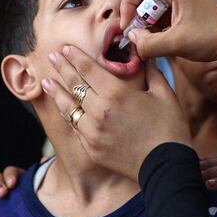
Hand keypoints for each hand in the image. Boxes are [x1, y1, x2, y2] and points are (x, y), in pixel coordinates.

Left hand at [42, 45, 191, 179]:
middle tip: (52, 56)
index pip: (88, 69)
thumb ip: (153, 73)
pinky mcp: (91, 148)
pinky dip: (67, 114)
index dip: (75, 56)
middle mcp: (99, 110)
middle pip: (74, 84)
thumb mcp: (165, 95)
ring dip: (56, 92)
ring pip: (68, 107)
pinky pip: (75, 127)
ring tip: (46, 81)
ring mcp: (92, 131)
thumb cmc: (169, 129)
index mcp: (116, 93)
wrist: (166, 167)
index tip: (66, 48)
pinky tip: (63, 108)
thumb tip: (147, 57)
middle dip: (62, 68)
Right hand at [120, 0, 216, 62]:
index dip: (127, 4)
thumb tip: (131, 39)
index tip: (128, 25)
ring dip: (148, 21)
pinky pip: (164, 8)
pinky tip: (162, 38)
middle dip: (137, 14)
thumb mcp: (176, 44)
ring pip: (153, 1)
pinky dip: (158, 22)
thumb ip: (148, 43)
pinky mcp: (187, 1)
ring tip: (152, 39)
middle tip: (138, 35)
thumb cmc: (213, 38)